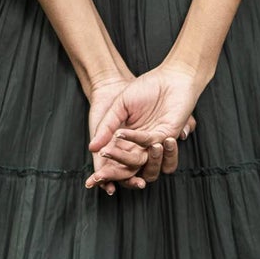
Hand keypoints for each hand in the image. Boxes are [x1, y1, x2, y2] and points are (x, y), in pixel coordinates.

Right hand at [86, 62, 205, 191]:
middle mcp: (143, 147)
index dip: (105, 174)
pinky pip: (150, 143)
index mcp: (130, 143)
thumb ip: (105, 127)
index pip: (117, 165)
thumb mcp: (118, 107)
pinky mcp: (167, 135)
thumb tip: (92, 148)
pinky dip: (134, 139)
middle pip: (129, 170)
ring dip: (126, 162)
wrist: (168, 77)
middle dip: (114, 174)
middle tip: (101, 176)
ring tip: (109, 153)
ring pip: (143, 165)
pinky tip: (121, 133)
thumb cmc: (144, 89)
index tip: (91, 181)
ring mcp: (156, 143)